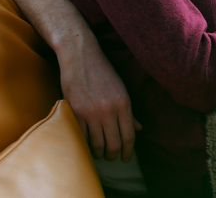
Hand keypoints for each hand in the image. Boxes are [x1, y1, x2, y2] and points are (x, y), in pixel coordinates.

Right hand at [60, 43, 142, 160]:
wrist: (81, 57)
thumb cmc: (103, 73)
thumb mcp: (121, 90)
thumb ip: (129, 112)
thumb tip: (139, 129)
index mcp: (124, 104)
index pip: (129, 136)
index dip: (128, 151)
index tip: (126, 158)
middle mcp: (109, 110)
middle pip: (114, 144)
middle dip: (113, 155)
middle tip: (112, 157)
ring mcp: (92, 112)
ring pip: (97, 143)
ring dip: (99, 153)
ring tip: (99, 153)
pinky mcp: (76, 112)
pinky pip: (82, 136)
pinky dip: (85, 144)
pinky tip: (87, 145)